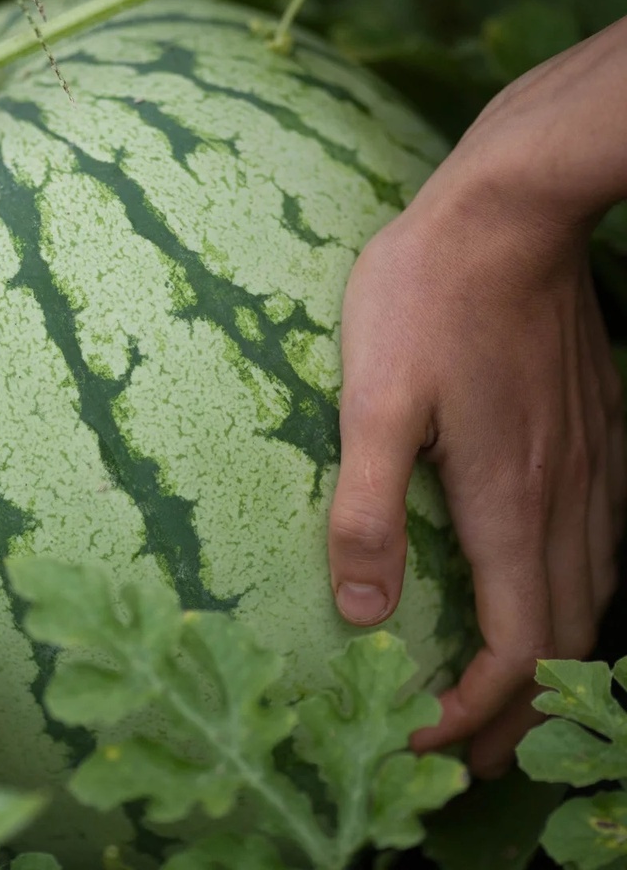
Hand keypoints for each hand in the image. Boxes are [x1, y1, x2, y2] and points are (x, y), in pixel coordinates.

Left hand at [328, 18, 626, 776]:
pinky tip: (547, 594)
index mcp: (508, 506)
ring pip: (590, 600)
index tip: (420, 738)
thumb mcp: (373, 402)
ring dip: (547, 662)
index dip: (471, 716)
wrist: (506, 217)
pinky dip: (573, 601)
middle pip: (559, 644)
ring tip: (506, 699)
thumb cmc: (427, 301)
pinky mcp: (595, 432)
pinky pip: (603, 545)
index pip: (512, 652)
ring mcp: (592, 466)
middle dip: (513, 713)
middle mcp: (565, 501)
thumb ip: (367, 509)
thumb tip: (364, 612)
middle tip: (466, 751)